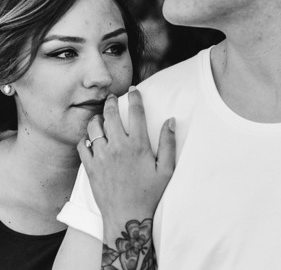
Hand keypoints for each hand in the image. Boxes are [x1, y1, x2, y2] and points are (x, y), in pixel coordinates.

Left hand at [77, 87, 174, 242]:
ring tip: (101, 117)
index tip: (134, 90)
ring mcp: (102, 156)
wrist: (127, 217)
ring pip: (93, 127)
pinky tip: (91, 139)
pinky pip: (82, 145)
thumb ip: (169, 143)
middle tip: (112, 97)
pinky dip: (85, 138)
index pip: (136, 112)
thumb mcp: (166, 169)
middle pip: (110, 114)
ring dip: (97, 118)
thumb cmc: (150, 193)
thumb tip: (170, 120)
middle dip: (111, 101)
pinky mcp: (90, 167)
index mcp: (138, 144)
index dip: (135, 97)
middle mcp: (118, 147)